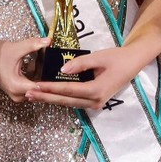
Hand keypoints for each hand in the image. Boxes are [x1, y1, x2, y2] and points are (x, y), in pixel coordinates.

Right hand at [0, 36, 51, 102]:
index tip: (61, 73)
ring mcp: (17, 94)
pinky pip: (31, 86)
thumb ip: (33, 45)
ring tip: (42, 64)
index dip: (52, 81)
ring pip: (36, 88)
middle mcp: (17, 94)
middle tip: (55, 66)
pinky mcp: (17, 91)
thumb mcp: (16, 48)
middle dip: (47, 78)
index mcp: (16, 86)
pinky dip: (35, 77)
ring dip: (41, 77)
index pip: (41, 89)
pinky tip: (35, 66)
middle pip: (40, 89)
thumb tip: (48, 41)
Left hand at [24, 44, 146, 109]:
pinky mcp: (94, 101)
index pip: (68, 90)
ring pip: (68, 103)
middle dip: (45, 97)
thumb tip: (62, 69)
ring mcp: (95, 103)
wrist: (132, 63)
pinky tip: (47, 95)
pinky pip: (74, 101)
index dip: (50, 88)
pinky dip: (60, 98)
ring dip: (50, 99)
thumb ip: (80, 63)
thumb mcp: (98, 57)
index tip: (35, 85)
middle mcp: (95, 101)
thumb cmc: (116, 58)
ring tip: (33, 95)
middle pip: (65, 100)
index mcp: (96, 90)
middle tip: (28, 94)